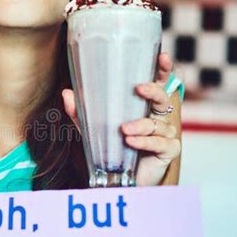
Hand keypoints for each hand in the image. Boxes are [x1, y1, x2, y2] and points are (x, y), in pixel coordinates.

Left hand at [62, 52, 180, 186]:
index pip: (158, 83)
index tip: (163, 56)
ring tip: (124, 130)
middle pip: (163, 97)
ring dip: (141, 125)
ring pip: (157, 124)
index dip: (163, 69)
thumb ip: (81, 113)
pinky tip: (131, 142)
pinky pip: (159, 143)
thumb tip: (67, 93)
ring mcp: (167, 133)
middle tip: (139, 88)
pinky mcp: (169, 150)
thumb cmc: (114, 149)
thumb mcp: (94, 129)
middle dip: (153, 90)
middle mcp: (159, 116)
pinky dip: (144, 142)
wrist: (123, 180)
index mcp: (145, 106)